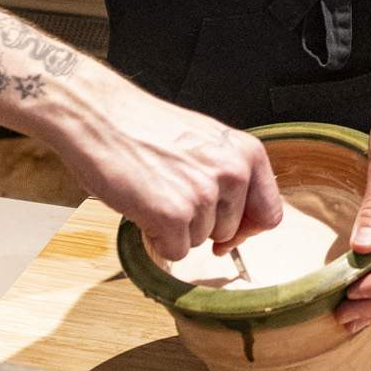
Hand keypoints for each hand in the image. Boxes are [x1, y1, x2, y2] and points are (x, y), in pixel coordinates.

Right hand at [47, 80, 280, 266]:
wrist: (100, 118)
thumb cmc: (145, 128)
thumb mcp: (206, 142)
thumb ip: (229, 176)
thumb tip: (240, 223)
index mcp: (247, 153)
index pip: (270, 213)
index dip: (247, 230)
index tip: (230, 235)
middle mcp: (233, 173)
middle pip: (230, 232)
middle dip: (201, 225)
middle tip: (170, 194)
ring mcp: (204, 195)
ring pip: (199, 242)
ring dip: (175, 228)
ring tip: (153, 192)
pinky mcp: (173, 215)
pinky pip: (174, 252)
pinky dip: (156, 239)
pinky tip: (142, 208)